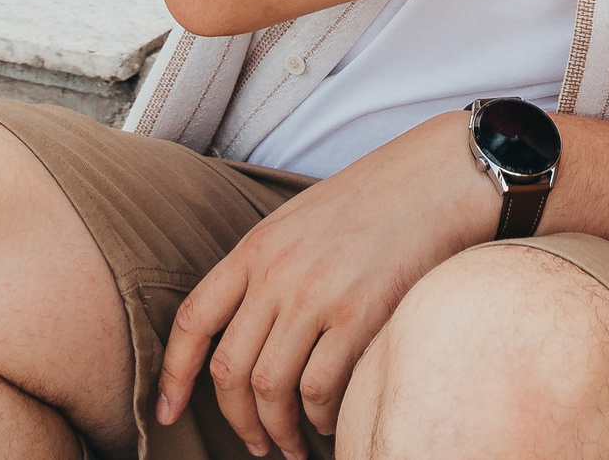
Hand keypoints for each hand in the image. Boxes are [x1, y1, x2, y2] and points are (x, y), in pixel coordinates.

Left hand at [155, 112, 500, 455]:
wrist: (441, 175)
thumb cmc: (379, 198)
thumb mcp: (304, 219)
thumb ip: (271, 266)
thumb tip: (250, 328)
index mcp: (257, 246)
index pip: (194, 321)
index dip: (173, 376)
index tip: (167, 413)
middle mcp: (277, 272)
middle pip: (229, 369)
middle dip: (237, 421)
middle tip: (257, 443)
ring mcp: (316, 293)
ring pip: (270, 387)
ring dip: (279, 430)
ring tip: (294, 445)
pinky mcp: (360, 314)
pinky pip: (320, 387)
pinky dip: (320, 416)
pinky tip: (330, 421)